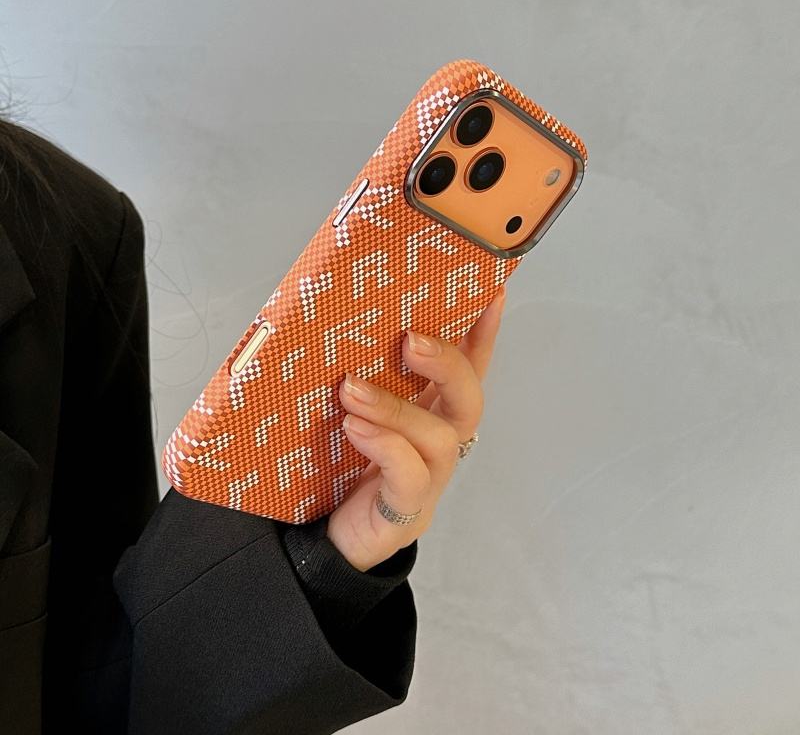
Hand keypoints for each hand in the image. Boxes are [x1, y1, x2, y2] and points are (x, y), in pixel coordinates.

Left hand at [327, 284, 507, 570]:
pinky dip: (387, 447)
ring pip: (439, 437)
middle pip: (469, 400)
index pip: (467, 369)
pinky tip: (356, 429)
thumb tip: (314, 323)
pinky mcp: (405, 512)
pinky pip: (411, 479)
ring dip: (398, 408)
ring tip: (353, 390)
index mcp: (427, 413)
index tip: (492, 294)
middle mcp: (436, 443)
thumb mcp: (342, 410)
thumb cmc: (332, 467)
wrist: (318, 537)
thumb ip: (350, 377)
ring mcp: (427, 480)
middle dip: (448, 364)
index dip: (483, 334)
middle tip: (410, 340)